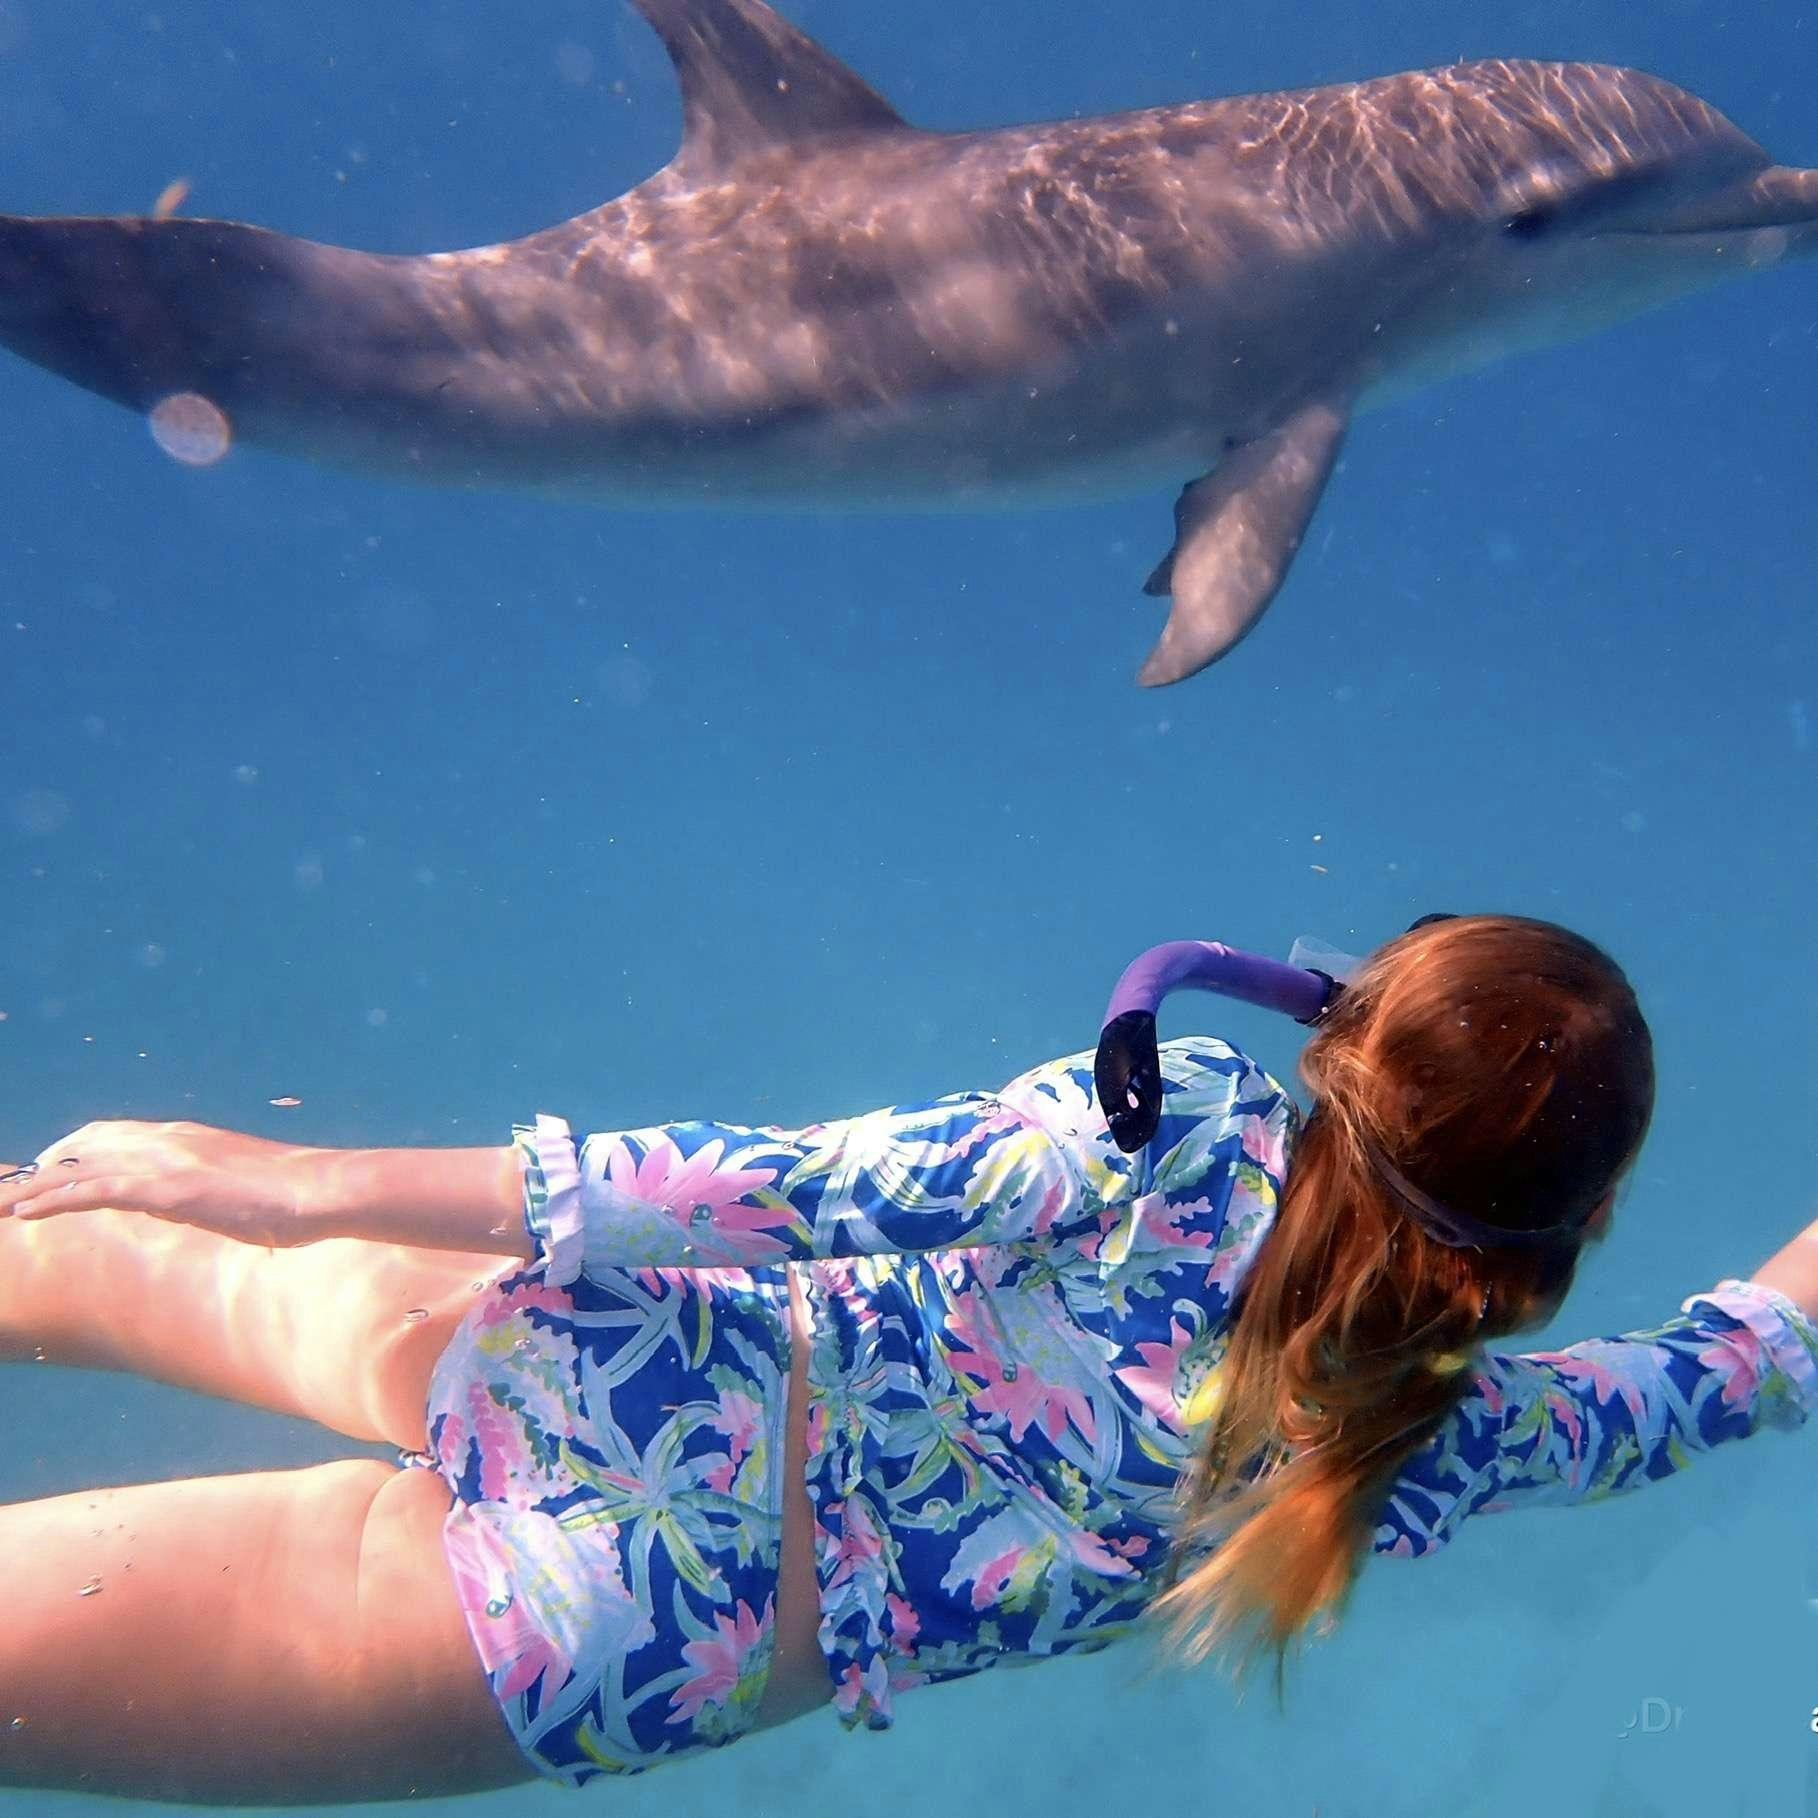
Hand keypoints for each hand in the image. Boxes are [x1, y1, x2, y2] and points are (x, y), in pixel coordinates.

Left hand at [0, 1121, 327, 1246]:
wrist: (322, 1191)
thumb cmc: (298, 1196)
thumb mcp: (248, 1187)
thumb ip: (219, 1188)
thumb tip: (220, 1204)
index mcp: (187, 1139)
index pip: (112, 1135)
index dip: (71, 1154)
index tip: (44, 1173)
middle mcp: (168, 1141)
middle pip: (85, 1147)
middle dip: (41, 1169)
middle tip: (8, 1191)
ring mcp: (167, 1163)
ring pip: (79, 1169)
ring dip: (30, 1188)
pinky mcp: (167, 1189)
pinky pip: (94, 1192)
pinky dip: (52, 1202)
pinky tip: (22, 1216)